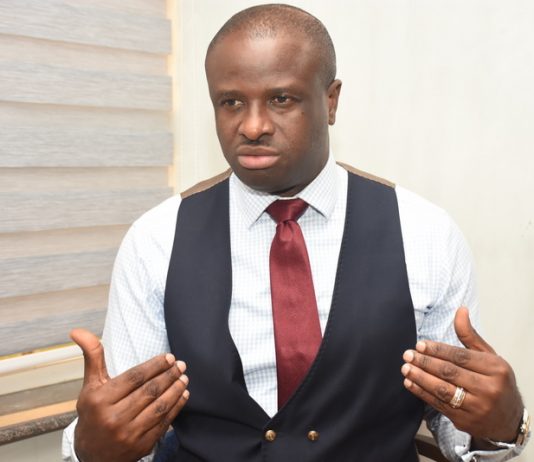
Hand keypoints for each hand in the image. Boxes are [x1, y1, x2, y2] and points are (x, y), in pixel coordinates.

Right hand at [70, 329, 188, 461]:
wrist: (92, 455)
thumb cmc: (93, 414)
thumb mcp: (90, 386)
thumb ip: (92, 357)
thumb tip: (78, 330)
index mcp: (100, 400)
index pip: (134, 378)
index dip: (154, 366)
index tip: (168, 357)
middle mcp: (113, 417)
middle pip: (149, 391)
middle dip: (169, 375)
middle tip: (181, 365)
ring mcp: (128, 433)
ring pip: (159, 406)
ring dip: (175, 390)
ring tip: (184, 378)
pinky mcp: (141, 446)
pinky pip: (163, 423)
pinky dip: (176, 408)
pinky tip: (182, 396)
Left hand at [401, 307, 522, 442]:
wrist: (508, 419)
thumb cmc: (496, 382)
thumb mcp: (489, 357)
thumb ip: (470, 335)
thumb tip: (460, 310)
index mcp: (495, 369)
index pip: (460, 357)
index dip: (438, 350)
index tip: (420, 344)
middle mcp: (488, 389)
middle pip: (450, 372)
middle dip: (425, 363)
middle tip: (408, 355)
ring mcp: (476, 407)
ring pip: (443, 390)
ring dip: (420, 378)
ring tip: (406, 368)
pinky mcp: (465, 421)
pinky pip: (439, 405)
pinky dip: (422, 393)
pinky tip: (410, 383)